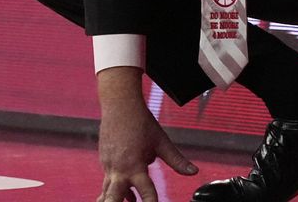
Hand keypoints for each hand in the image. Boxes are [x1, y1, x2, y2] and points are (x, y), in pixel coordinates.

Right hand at [96, 68, 197, 201]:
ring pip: (106, 192)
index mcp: (135, 165)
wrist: (120, 104)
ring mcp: (108, 166)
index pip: (146, 192)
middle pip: (112, 198)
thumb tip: (193, 172)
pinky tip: (124, 193)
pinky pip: (107, 181)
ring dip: (114, 201)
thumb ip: (177, 160)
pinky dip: (114, 189)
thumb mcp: (162, 142)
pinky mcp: (104, 161)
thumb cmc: (141, 122)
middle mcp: (119, 169)